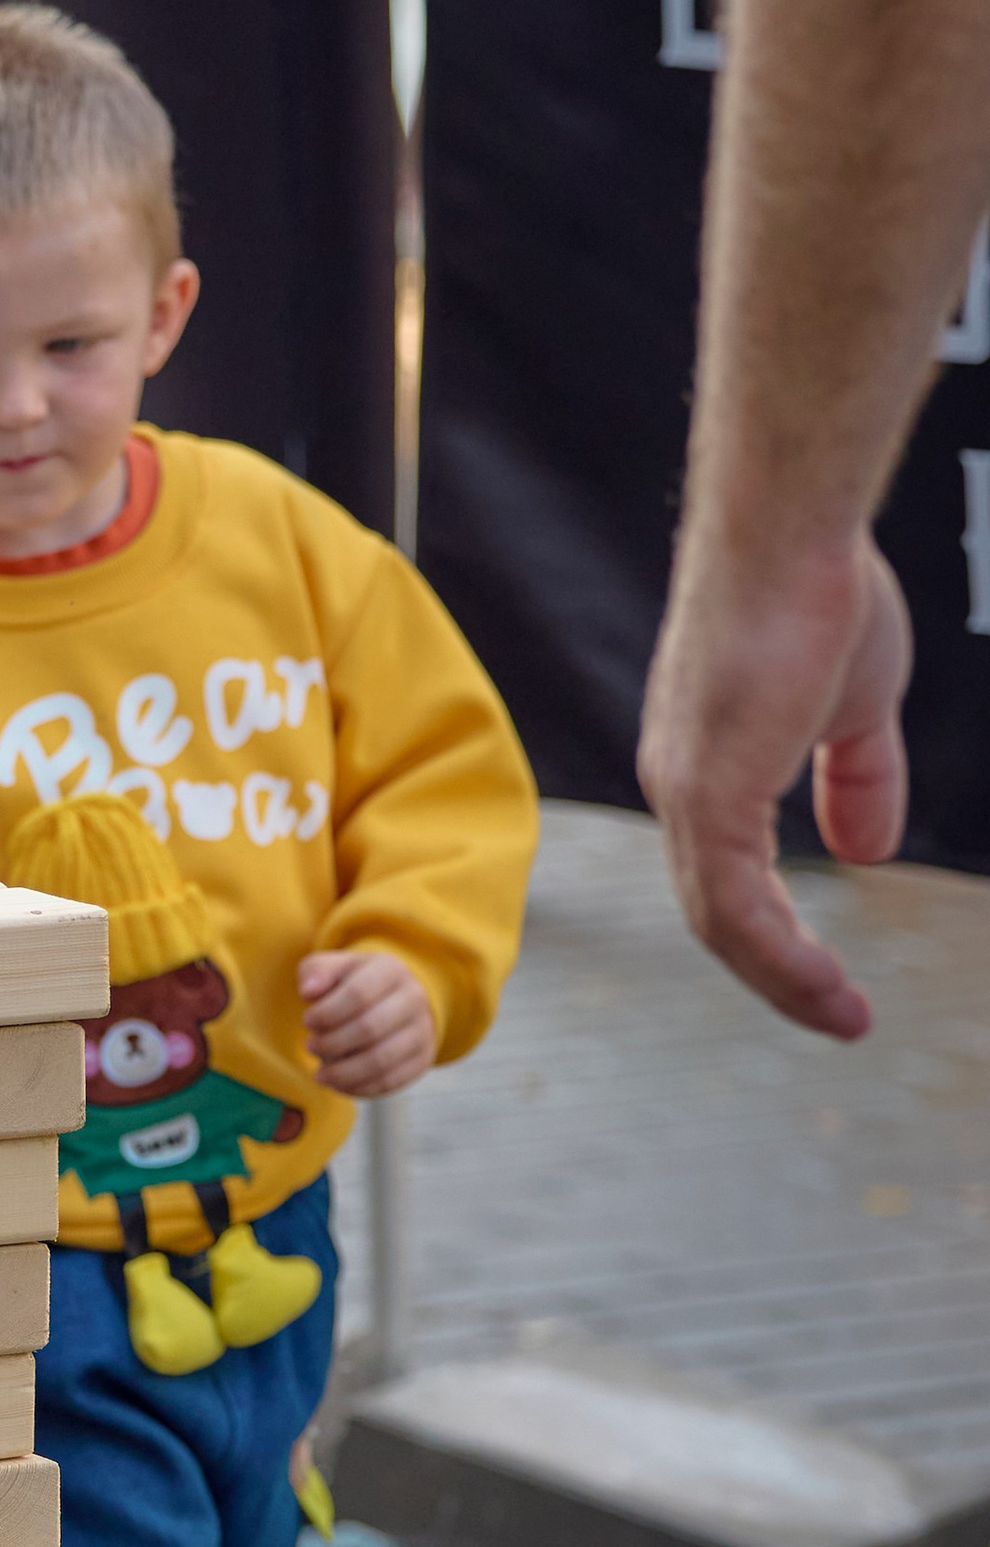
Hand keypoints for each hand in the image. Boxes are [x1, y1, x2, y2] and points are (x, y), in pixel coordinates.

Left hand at [298, 948, 434, 1095]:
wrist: (395, 1000)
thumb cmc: (354, 984)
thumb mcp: (333, 967)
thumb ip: (315, 972)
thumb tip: (309, 992)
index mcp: (390, 970)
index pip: (358, 994)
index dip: (327, 1013)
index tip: (308, 1021)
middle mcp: (413, 999)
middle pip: (369, 1029)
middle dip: (331, 1043)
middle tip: (311, 1046)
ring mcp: (422, 1031)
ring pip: (381, 1061)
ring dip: (342, 1072)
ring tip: (321, 1073)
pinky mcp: (421, 1060)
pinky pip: (390, 1082)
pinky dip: (359, 1088)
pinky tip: (338, 1084)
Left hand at [637, 527, 909, 1040]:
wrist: (794, 531)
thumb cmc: (814, 589)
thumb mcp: (856, 707)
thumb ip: (857, 781)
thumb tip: (866, 851)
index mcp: (705, 764)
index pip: (726, 874)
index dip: (776, 933)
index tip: (826, 974)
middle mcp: (679, 783)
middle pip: (717, 910)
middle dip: (779, 972)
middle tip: (836, 1013)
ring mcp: (686, 789)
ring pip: (721, 921)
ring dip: (785, 979)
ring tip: (841, 1016)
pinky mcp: (706, 792)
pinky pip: (733, 904)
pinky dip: (779, 956)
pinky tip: (824, 985)